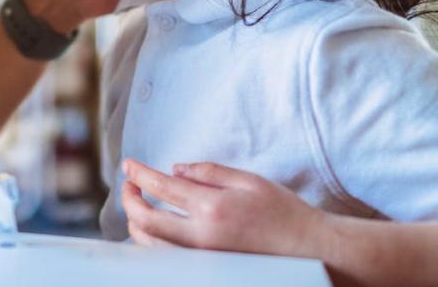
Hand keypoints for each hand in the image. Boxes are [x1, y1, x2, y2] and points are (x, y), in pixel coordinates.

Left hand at [121, 158, 330, 258]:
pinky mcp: (208, 271)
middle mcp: (202, 237)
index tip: (128, 166)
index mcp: (212, 207)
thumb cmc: (283, 212)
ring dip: (136, 225)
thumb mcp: (248, 180)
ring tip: (136, 207)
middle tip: (127, 186)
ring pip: (152, 246)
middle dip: (129, 201)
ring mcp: (203, 259)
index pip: (162, 188)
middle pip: (147, 221)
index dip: (139, 175)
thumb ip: (209, 173)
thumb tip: (174, 169)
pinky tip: (153, 233)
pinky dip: (152, 246)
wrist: (310, 252)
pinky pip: (168, 260)